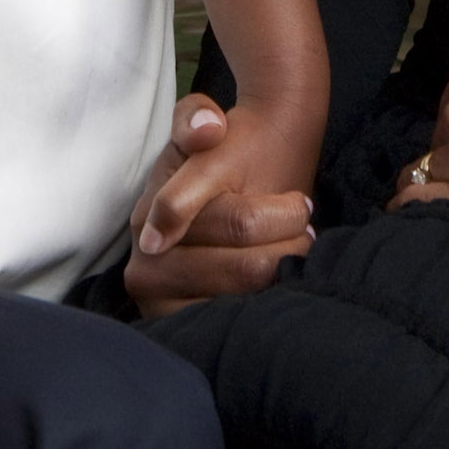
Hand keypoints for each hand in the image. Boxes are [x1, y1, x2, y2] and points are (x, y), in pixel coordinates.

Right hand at [122, 95, 316, 311]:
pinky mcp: (182, 331)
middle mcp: (145, 271)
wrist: (222, 206)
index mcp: (148, 221)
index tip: (299, 204)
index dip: (282, 214)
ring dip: (280, 277)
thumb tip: (207, 130)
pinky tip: (272, 287)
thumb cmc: (220, 161)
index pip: (238, 223)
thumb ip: (195, 117)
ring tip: (291, 254)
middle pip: (247, 268)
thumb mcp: (200, 122)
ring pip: (249, 301)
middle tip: (303, 233)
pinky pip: (236, 326)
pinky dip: (262, 308)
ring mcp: (163, 308)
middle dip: (286, 247)